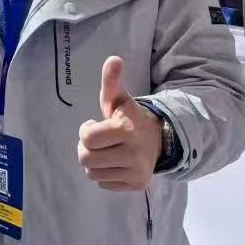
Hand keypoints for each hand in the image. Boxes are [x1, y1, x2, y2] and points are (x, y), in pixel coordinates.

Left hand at [77, 56, 162, 192]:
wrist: (159, 139)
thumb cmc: (130, 116)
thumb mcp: (119, 97)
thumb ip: (112, 80)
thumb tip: (114, 59)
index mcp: (125, 130)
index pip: (87, 138)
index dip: (86, 131)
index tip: (94, 124)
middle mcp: (133, 154)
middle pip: (86, 159)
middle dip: (86, 148)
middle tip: (97, 141)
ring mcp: (136, 172)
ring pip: (92, 174)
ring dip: (94, 162)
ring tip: (105, 151)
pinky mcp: (137, 186)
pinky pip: (104, 184)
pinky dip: (104, 174)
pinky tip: (114, 163)